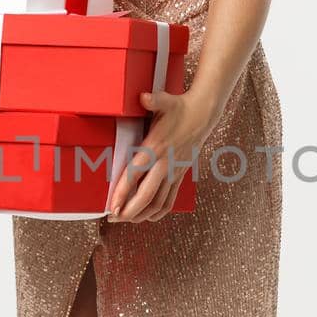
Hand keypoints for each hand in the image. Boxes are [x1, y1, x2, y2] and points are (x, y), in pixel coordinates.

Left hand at [106, 88, 219, 223]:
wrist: (204, 114)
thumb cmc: (181, 107)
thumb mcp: (167, 101)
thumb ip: (154, 100)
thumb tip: (143, 97)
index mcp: (156, 148)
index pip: (135, 176)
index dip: (122, 193)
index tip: (112, 207)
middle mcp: (165, 164)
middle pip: (146, 195)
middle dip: (129, 210)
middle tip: (114, 218)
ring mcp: (174, 172)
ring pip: (159, 202)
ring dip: (142, 214)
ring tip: (127, 219)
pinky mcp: (180, 175)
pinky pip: (170, 199)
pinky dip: (160, 211)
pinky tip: (149, 217)